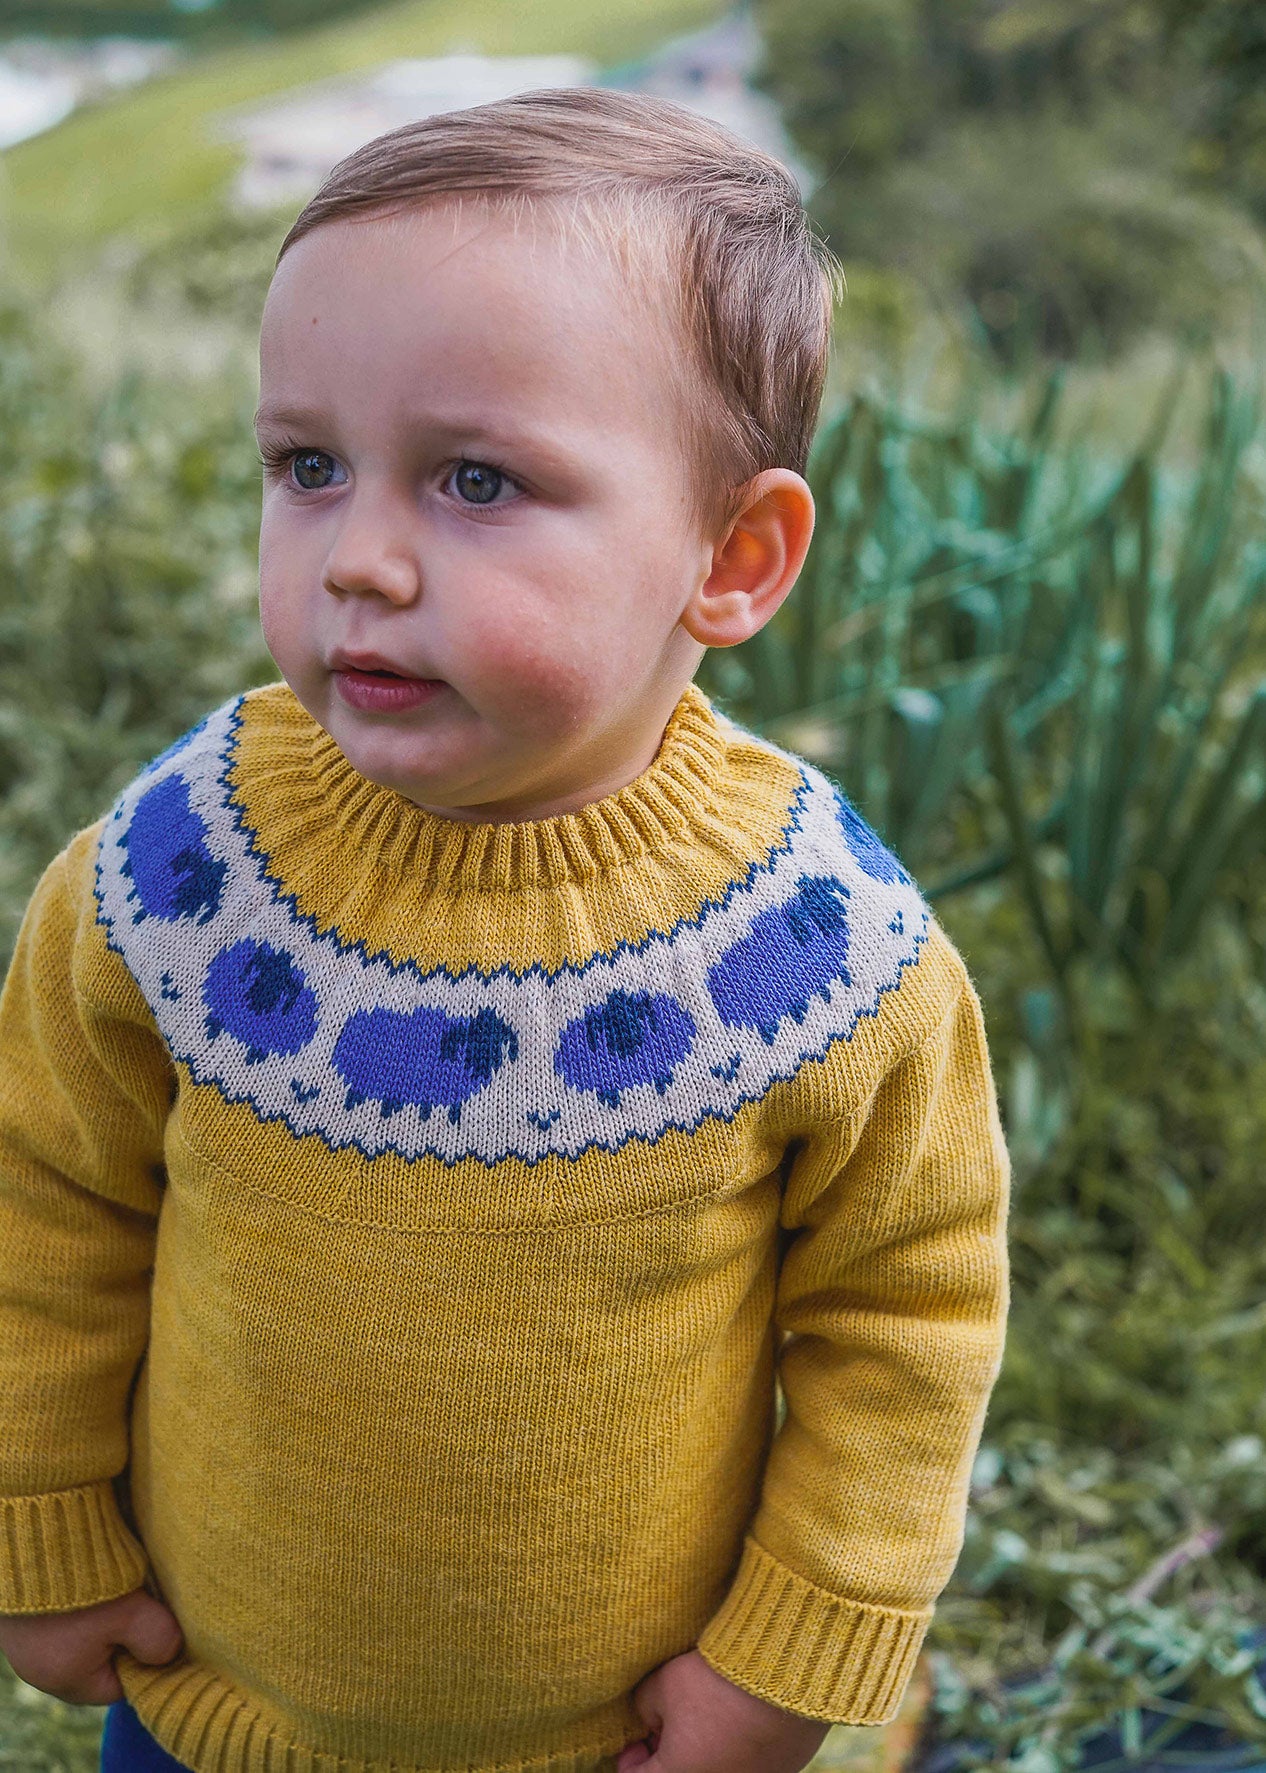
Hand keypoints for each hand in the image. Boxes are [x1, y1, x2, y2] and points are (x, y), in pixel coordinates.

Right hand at [0, 1586, 183, 1704]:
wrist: (28, 1544)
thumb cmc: (79, 1589)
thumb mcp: (131, 1614)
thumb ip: (158, 1639)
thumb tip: (171, 1651)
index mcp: (64, 1680)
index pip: (120, 1684)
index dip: (146, 1659)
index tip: (160, 1629)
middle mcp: (39, 1668)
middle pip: (99, 1660)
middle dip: (124, 1634)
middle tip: (141, 1602)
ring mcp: (27, 1641)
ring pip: (81, 1636)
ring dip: (104, 1613)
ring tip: (119, 1584)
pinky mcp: (23, 1615)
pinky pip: (61, 1616)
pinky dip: (82, 1599)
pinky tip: (94, 1575)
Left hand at [616, 1648, 830, 1771]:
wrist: (782, 1675)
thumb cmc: (715, 1684)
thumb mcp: (662, 1685)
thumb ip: (644, 1708)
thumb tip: (651, 1721)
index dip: (631, 1760)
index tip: (636, 1740)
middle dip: (670, 1755)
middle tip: (669, 1724)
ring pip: (716, 1770)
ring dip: (705, 1753)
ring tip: (706, 1717)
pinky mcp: (783, 1772)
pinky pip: (749, 1765)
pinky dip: (737, 1749)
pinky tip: (738, 1719)